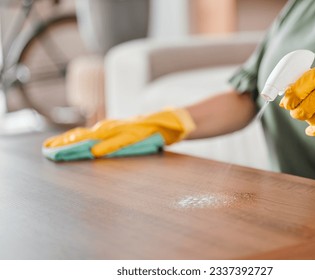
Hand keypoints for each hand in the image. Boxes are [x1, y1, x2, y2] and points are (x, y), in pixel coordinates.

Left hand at [43, 108, 195, 156]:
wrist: (188, 121)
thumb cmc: (167, 129)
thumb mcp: (146, 135)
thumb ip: (130, 139)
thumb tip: (115, 147)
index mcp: (125, 126)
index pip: (97, 131)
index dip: (77, 137)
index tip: (59, 144)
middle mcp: (127, 124)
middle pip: (96, 131)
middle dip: (73, 139)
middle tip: (52, 147)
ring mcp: (135, 127)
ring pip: (106, 134)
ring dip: (85, 142)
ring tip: (66, 148)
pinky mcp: (145, 131)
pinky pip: (126, 140)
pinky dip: (111, 146)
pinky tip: (97, 152)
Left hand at [280, 55, 314, 135]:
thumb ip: (306, 82)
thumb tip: (287, 97)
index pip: (295, 92)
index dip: (288, 102)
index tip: (287, 104)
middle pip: (302, 110)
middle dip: (296, 113)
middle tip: (297, 112)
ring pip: (313, 120)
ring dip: (309, 120)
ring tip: (312, 114)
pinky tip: (312, 129)